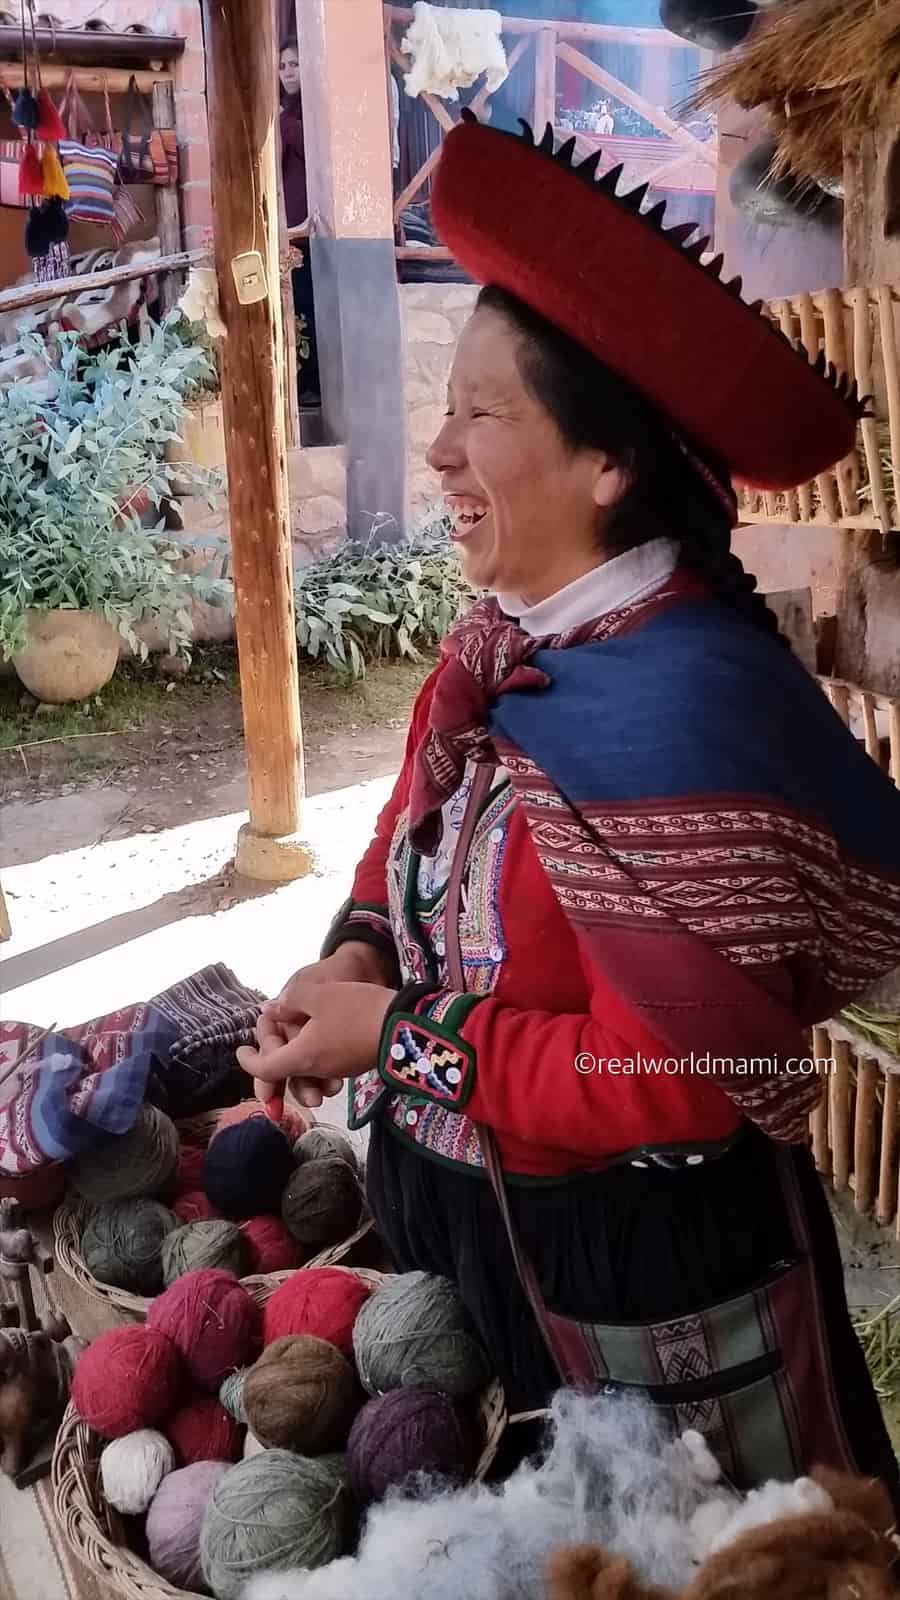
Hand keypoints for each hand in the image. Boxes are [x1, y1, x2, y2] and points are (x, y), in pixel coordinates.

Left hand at [237, 979, 396, 1105]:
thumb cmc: (358, 1009)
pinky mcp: (354, 1061)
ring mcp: (338, 1067)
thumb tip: (274, 1008)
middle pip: (283, 1067)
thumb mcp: (319, 995)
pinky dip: (313, 1048)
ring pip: (304, 1064)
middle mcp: (317, 1068)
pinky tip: (317, 1025)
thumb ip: (291, 1000)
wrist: (406, 1023)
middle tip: (272, 1019)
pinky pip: (324, 1061)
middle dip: (272, 1047)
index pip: (264, 1068)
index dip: (249, 1061)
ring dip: (294, 1046)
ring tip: (291, 1021)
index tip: (241, 1051)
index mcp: (302, 1057)